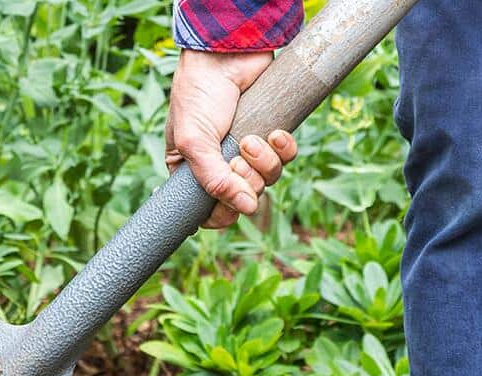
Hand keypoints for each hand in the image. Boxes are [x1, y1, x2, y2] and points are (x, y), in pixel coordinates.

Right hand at [166, 49, 298, 228]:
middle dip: (246, 180)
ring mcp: (248, 150)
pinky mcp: (271, 133)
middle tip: (237, 159)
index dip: (222, 213)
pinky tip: (275, 133)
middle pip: (245, 196)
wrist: (225, 55)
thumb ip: (214, 180)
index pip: (210, 211)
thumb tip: (246, 208)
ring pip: (268, 178)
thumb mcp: (194, 142)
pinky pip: (287, 157)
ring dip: (265, 163)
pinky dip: (284, 148)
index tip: (227, 206)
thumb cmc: (198, 96)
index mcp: (194, 171)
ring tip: (253, 140)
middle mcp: (221, 164)